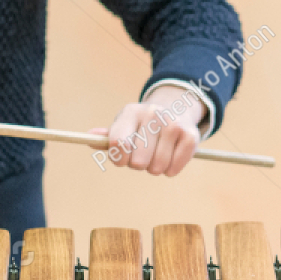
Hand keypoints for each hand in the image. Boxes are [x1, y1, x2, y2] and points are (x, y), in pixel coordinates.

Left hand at [91, 88, 205, 176]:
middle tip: (143, 154)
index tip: (122, 159)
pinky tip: (170, 156)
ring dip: (154, 168)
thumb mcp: (123, 126)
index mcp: (131, 112)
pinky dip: (170, 169)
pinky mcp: (190, 135)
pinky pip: (173, 168)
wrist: (175, 109)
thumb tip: (89, 137)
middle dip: (138, 164)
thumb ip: (107, 136)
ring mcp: (173, 124)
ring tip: (156, 154)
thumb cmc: (141, 125)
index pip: (118, 143)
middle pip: (137, 162)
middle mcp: (153, 114)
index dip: (119, 159)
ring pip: (156, 168)